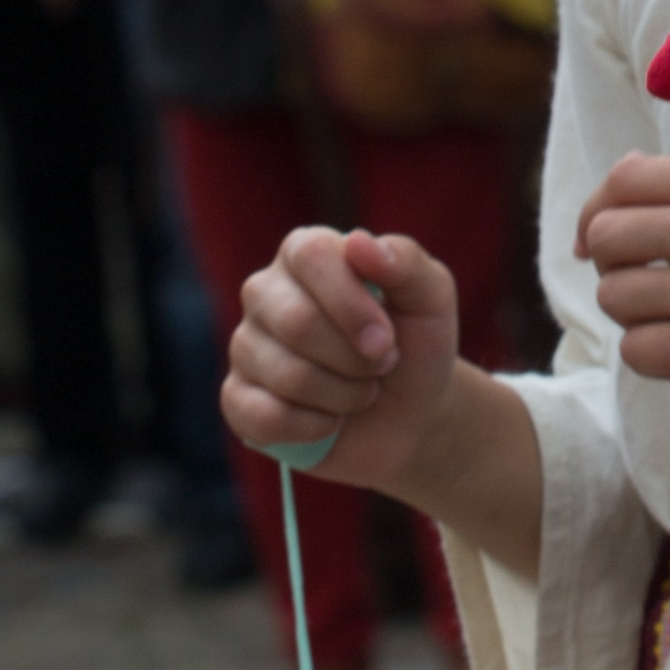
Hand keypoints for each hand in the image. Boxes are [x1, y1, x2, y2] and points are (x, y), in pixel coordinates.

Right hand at [224, 220, 462, 482]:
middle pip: (296, 321)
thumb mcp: (431, 297)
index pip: (310, 257)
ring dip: (344, 395)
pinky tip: (332, 420)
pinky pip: (264, 418)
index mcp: (306, 252)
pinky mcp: (238, 399)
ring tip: (362, 391)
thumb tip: (356, 241)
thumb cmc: (416, 343)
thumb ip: (405, 261)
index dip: (352, 303)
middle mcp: (265, 292)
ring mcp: (246, 346)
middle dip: (355, 357)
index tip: (387, 340)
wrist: (410, 414)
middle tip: (382, 365)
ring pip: (287, 376)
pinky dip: (314, 428)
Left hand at [575, 156, 669, 394]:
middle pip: (606, 237)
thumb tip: (623, 174)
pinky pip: (634, 350)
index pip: (623, 181)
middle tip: (644, 285)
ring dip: (633, 315)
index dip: (596, 212)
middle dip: (612, 266)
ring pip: (613, 297)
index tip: (598, 241)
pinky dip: (651, 356)